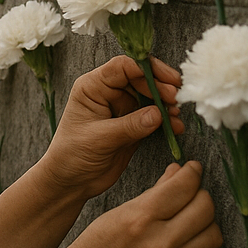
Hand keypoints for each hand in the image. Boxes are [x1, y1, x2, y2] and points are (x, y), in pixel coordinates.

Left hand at [41, 55, 185, 199]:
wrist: (70, 181)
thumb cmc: (71, 156)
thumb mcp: (99, 139)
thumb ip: (129, 126)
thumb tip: (158, 114)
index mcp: (92, 88)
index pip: (123, 67)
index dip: (148, 69)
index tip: (169, 80)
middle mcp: (108, 93)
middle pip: (141, 79)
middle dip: (161, 88)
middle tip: (177, 100)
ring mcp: (122, 108)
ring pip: (151, 97)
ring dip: (167, 104)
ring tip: (177, 116)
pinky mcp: (133, 124)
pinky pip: (154, 116)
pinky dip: (166, 120)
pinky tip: (176, 128)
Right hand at [58, 161, 222, 247]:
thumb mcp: (114, 215)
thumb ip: (151, 194)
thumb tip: (178, 172)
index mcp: (138, 219)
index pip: (183, 186)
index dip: (192, 172)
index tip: (192, 169)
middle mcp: (158, 242)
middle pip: (204, 207)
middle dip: (199, 193)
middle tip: (190, 193)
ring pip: (213, 232)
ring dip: (206, 220)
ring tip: (193, 217)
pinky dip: (205, 243)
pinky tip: (192, 238)